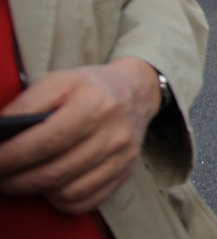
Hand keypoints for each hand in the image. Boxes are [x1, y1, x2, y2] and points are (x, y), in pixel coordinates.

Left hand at [0, 58, 160, 213]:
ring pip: (68, 191)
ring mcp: (122, 156)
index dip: (12, 157)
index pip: (47, 141)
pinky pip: (85, 201)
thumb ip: (27, 106)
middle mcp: (114, 133)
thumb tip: (0, 136)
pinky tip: (51, 185)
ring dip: (37, 190)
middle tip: (0, 176)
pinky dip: (61, 199)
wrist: (136, 91)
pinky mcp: (125, 172)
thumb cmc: (91, 86)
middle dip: (16, 180)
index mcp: (95, 103)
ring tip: (24, 179)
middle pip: (55, 172)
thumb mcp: (58, 81)